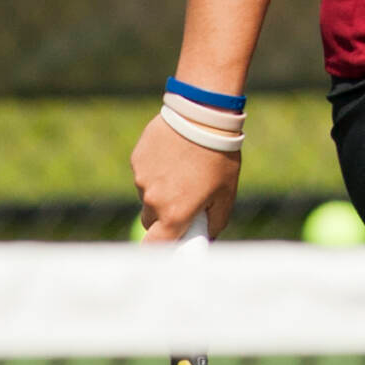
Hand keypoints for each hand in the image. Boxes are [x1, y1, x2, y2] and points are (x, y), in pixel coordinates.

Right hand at [132, 110, 240, 240]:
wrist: (203, 116)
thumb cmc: (220, 157)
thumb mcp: (226, 193)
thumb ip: (214, 222)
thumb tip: (205, 236)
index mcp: (175, 214)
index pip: (156, 246)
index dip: (161, 248)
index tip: (169, 243)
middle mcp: (153, 200)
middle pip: (151, 220)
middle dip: (163, 215)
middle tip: (183, 197)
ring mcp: (142, 179)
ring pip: (147, 193)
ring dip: (160, 187)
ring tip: (183, 167)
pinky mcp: (137, 159)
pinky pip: (143, 171)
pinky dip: (155, 168)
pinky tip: (173, 152)